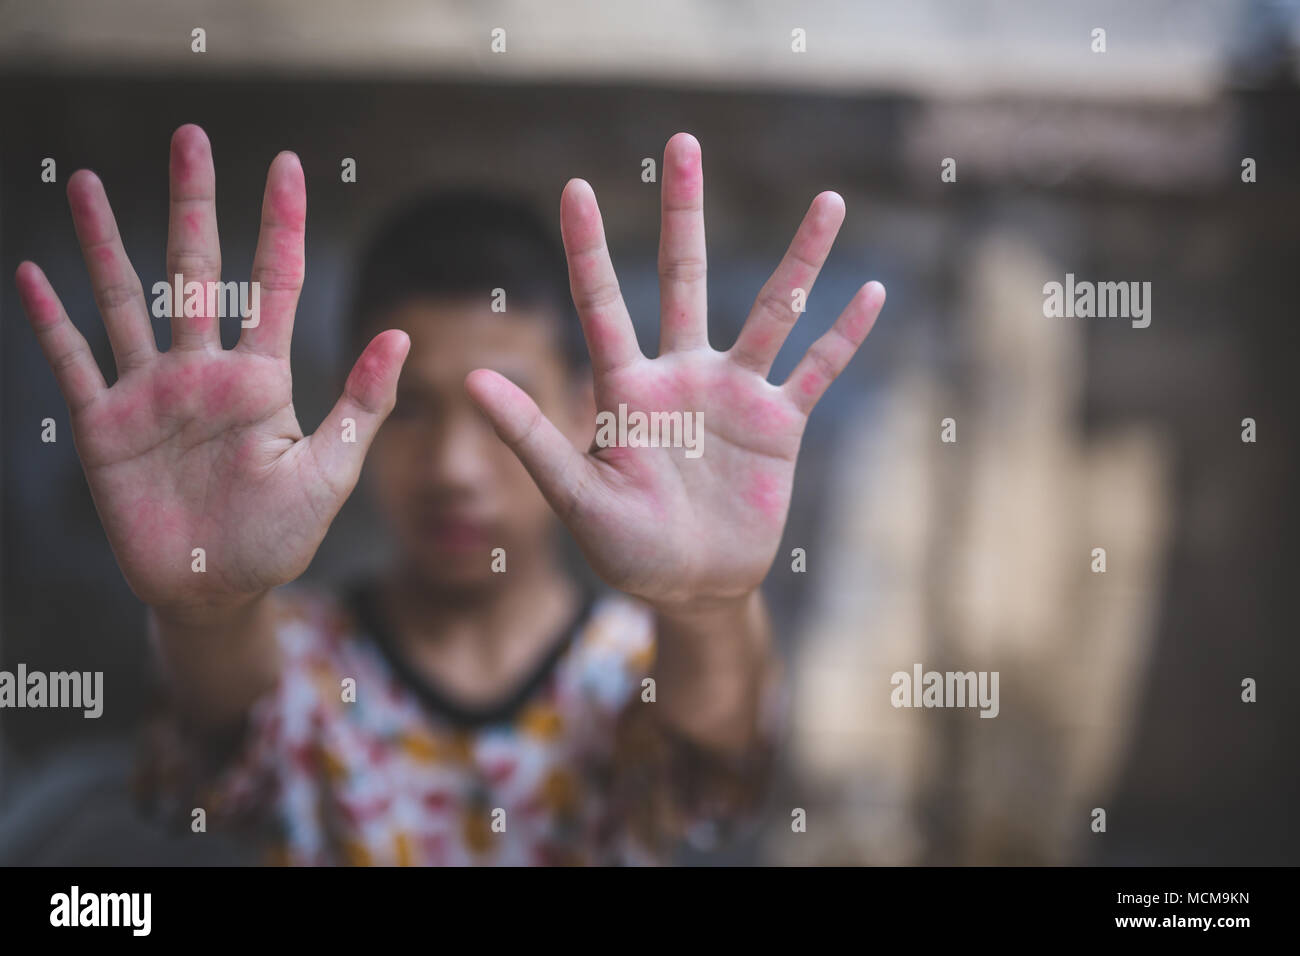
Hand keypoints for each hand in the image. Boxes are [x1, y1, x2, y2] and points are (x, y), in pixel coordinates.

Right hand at [16, 124, 408, 612]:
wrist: (214, 590)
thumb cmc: (278, 536)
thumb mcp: (329, 471)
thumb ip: (359, 405)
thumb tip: (401, 336)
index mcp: (263, 378)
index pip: (275, 283)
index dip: (281, 224)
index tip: (286, 164)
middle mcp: (205, 371)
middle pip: (198, 270)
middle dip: (194, 204)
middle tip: (191, 136)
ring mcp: (152, 393)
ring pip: (126, 299)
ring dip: (107, 242)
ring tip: (91, 182)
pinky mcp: (104, 425)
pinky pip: (74, 361)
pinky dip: (53, 320)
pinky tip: (33, 272)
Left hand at [466, 132, 884, 607]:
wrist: (692, 587)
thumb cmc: (625, 550)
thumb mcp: (577, 498)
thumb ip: (534, 438)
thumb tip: (473, 379)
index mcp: (626, 389)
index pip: (602, 304)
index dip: (587, 248)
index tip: (573, 187)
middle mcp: (681, 375)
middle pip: (683, 276)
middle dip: (683, 212)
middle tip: (682, 144)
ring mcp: (734, 394)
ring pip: (772, 311)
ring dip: (801, 259)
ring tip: (828, 202)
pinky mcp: (779, 425)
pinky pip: (817, 370)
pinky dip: (844, 335)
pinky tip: (872, 293)